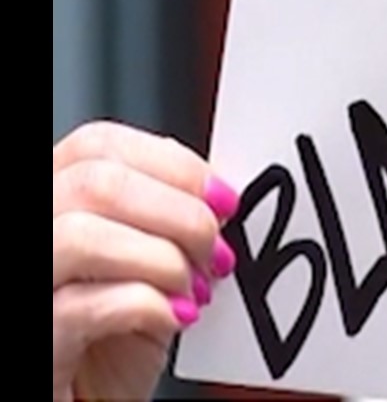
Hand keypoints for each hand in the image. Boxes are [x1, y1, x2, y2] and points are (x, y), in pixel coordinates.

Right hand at [53, 121, 238, 401]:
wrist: (88, 401)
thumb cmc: (108, 344)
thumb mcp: (139, 268)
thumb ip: (160, 222)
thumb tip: (217, 195)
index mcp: (52, 204)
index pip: (96, 144)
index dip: (172, 163)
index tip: (222, 197)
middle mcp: (32, 235)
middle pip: (94, 181)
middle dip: (178, 211)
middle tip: (214, 249)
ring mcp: (29, 283)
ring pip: (80, 235)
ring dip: (161, 259)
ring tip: (192, 288)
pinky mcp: (37, 342)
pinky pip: (84, 307)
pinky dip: (148, 306)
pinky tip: (174, 317)